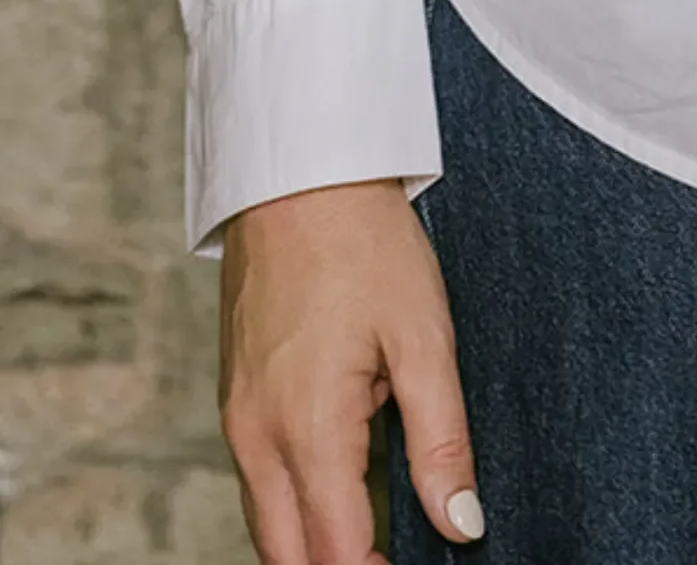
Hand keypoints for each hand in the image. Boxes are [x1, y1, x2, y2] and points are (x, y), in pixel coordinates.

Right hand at [220, 178, 484, 561]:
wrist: (296, 171)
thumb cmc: (363, 242)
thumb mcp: (423, 338)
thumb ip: (442, 442)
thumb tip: (463, 524)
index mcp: (307, 428)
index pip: (334, 554)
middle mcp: (257, 435)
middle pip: (287, 557)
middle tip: (390, 557)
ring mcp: (237, 416)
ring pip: (266, 524)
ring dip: (311, 543)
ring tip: (372, 534)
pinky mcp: (234, 394)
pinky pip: (257, 479)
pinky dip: (292, 503)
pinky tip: (337, 484)